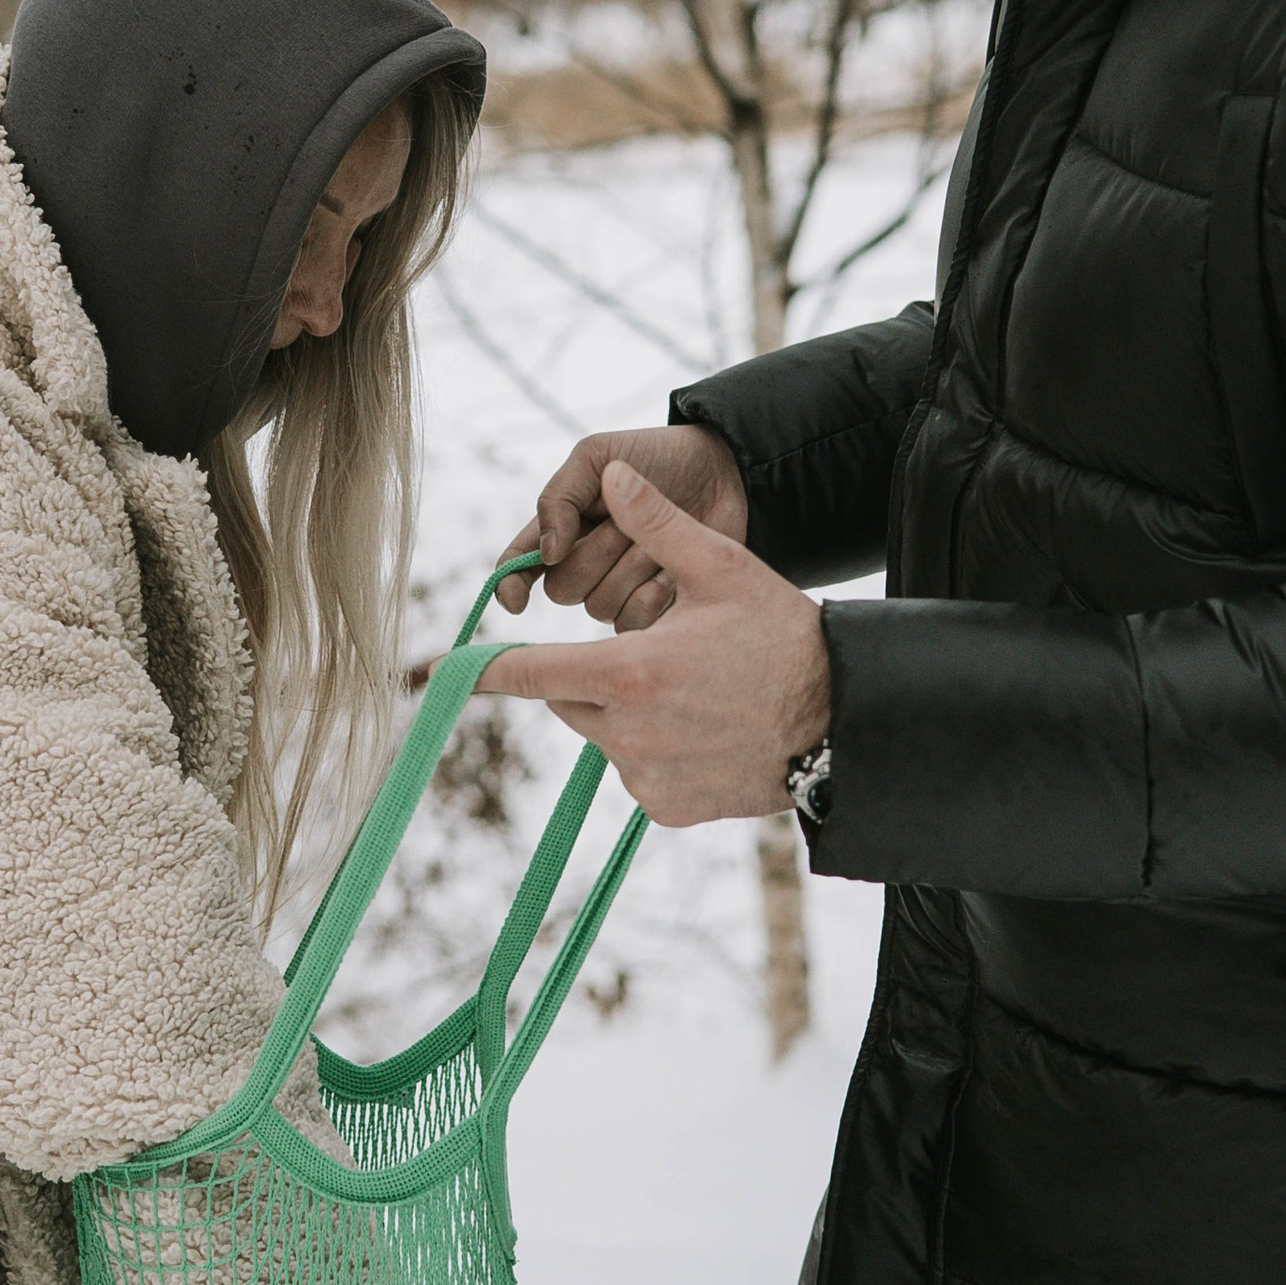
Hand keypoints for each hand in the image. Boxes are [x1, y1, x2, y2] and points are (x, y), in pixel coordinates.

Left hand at [480, 461, 827, 827]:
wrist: (845, 723)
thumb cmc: (785, 639)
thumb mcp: (724, 570)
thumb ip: (658, 526)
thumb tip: (614, 476)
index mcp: (627, 674)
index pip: (527, 672)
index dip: (482, 668)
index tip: (440, 670)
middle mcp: (626, 734)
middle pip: (568, 696)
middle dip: (590, 673)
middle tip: (654, 651)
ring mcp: (645, 777)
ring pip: (602, 733)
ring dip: (624, 711)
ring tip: (693, 691)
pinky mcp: (666, 808)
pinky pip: (636, 769)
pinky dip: (655, 750)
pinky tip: (706, 731)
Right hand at [495, 422, 745, 630]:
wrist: (722, 472)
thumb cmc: (656, 457)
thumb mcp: (598, 458)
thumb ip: (560, 498)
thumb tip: (545, 555)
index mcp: (562, 528)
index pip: (519, 565)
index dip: (511, 585)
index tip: (516, 599)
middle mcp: (584, 563)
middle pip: (563, 589)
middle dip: (596, 555)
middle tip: (627, 522)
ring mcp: (619, 587)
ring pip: (600, 606)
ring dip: (631, 568)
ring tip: (659, 539)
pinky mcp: (654, 608)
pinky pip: (636, 622)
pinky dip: (656, 594)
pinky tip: (675, 568)